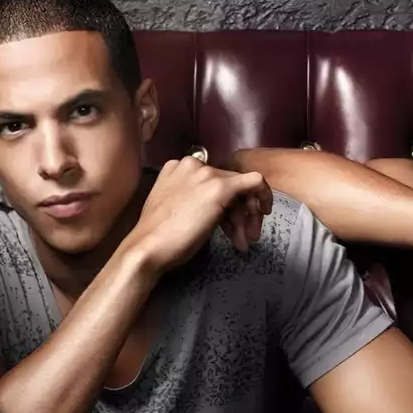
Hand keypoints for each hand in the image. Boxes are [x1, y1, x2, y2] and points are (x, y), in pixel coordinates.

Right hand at [126, 158, 271, 272]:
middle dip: (240, 213)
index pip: (213, 180)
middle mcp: (193, 165)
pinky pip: (254, 181)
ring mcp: (206, 175)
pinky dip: (263, 194)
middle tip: (244, 237)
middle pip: (229, 184)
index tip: (230, 226)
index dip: (225, 204)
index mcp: (177, 167)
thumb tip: (220, 208)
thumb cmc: (159, 237)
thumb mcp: (175, 208)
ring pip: (241, 188)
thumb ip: (194, 199)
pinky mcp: (220, 187)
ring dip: (246, 217)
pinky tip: (264, 212)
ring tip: (244, 242)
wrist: (148, 247)